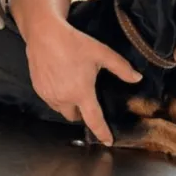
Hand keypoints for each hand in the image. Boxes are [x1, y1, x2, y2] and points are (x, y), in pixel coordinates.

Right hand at [25, 20, 142, 145]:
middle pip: (75, 117)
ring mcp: (49, 95)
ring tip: (72, 87)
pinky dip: (56, 97)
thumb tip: (137, 78)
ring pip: (61, 109)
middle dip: (81, 112)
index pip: (94, 120)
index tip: (107, 141)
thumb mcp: (101, 53)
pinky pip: (50, 100)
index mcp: (81, 92)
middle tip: (86, 97)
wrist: (44, 34)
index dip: (102, 132)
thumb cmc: (74, 42)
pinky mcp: (38, 89)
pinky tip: (60, 81)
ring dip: (68, 105)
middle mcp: (64, 98)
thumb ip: (121, 68)